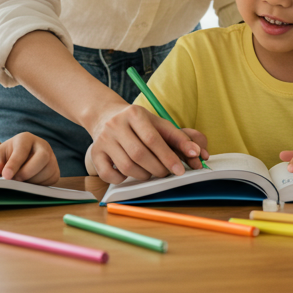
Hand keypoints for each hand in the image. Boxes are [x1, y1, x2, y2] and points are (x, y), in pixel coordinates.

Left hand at [0, 133, 59, 185]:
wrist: (12, 164)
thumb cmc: (3, 160)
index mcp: (25, 139)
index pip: (23, 150)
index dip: (14, 164)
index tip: (6, 176)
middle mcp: (42, 145)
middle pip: (43, 157)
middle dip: (28, 172)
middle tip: (15, 180)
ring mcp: (51, 157)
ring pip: (48, 171)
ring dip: (33, 180)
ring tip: (20, 181)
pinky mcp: (55, 170)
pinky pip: (51, 179)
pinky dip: (40, 185)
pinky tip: (30, 182)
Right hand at [89, 104, 208, 184]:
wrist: (106, 116)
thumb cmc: (139, 124)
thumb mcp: (159, 124)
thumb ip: (180, 138)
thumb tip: (198, 153)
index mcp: (135, 114)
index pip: (153, 139)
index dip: (168, 157)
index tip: (180, 170)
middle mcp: (116, 125)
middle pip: (139, 154)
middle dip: (157, 169)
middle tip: (166, 173)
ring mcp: (103, 139)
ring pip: (126, 166)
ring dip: (143, 175)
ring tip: (150, 172)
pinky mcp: (94, 153)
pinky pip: (108, 174)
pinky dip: (122, 178)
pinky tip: (130, 173)